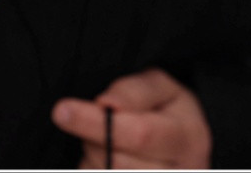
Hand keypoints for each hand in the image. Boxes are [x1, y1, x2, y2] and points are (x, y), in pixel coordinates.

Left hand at [52, 68, 211, 168]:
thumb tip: (105, 103)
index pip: (139, 134)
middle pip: (115, 160)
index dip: (96, 123)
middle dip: (91, 137)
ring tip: (103, 139)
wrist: (185, 143)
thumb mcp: (161, 86)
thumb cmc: (168, 109)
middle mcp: (182, 171)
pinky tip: (103, 157)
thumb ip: (135, 91)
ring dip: (91, 154)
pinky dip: (92, 167)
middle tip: (87, 119)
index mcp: (188, 138)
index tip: (61, 110)